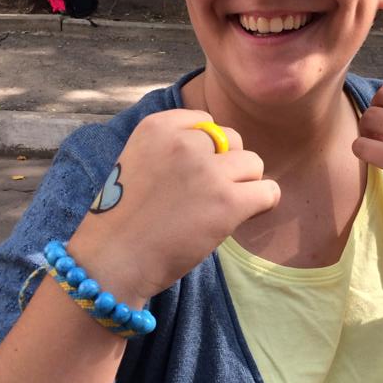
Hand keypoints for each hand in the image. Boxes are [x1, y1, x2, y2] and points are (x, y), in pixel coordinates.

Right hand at [69, 109, 279, 299]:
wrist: (114, 260)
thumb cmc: (125, 219)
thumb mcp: (139, 161)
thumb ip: (173, 147)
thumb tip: (222, 149)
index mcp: (158, 126)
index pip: (205, 122)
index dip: (205, 151)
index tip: (189, 176)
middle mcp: (184, 141)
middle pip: (232, 140)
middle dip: (225, 166)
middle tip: (205, 196)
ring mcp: (208, 170)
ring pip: (253, 164)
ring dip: (243, 186)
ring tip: (218, 209)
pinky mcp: (227, 201)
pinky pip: (268, 192)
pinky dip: (262, 205)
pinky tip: (241, 218)